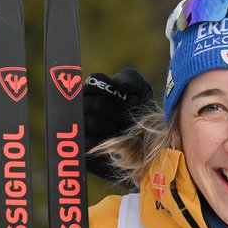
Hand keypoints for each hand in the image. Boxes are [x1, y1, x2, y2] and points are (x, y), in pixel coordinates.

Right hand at [82, 68, 154, 183]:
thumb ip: (130, 78)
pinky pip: (88, 143)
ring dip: (113, 128)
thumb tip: (116, 83)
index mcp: (93, 90)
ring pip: (90, 122)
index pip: (94, 82)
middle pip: (94, 103)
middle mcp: (82, 107)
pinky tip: (116, 145)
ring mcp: (79, 128)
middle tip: (128, 120)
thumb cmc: (141, 114)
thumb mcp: (141, 91)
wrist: (148, 148)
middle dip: (117, 112)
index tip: (129, 99)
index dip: (114, 92)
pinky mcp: (81, 149)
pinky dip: (106, 144)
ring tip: (124, 133)